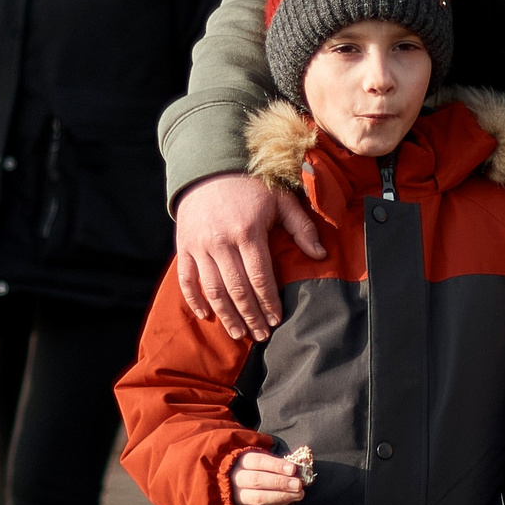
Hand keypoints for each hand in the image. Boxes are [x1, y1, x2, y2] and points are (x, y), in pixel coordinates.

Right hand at [177, 173, 324, 341]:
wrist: (209, 168)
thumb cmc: (251, 185)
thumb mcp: (281, 200)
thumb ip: (302, 228)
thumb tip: (320, 255)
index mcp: (247, 233)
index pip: (260, 277)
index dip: (268, 302)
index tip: (277, 319)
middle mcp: (220, 242)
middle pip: (236, 289)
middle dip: (250, 316)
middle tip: (261, 335)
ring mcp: (199, 246)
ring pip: (212, 289)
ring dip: (225, 315)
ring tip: (238, 333)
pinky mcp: (183, 247)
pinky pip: (186, 279)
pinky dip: (194, 300)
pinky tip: (206, 315)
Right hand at [227, 448, 307, 504]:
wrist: (240, 487)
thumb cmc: (259, 470)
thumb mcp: (266, 462)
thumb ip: (279, 464)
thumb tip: (296, 470)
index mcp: (242, 462)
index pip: (258, 461)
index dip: (276, 465)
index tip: (293, 469)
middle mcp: (236, 478)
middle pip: (257, 480)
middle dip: (280, 482)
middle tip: (298, 484)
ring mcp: (237, 496)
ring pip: (258, 497)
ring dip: (282, 496)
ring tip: (299, 494)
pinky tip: (289, 500)